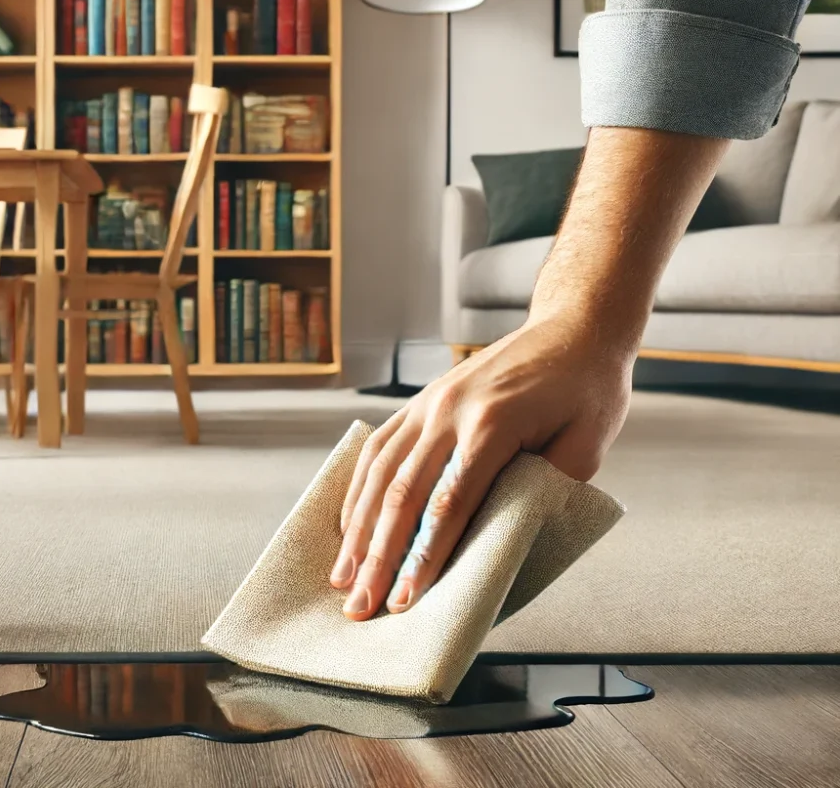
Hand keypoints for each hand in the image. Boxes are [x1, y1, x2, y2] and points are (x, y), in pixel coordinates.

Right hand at [329, 312, 632, 620]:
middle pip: (402, 494)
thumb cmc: (589, 388)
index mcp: (492, 423)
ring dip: (358, 529)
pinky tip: (349, 525)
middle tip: (360, 605)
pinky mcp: (422, 401)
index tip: (405, 601)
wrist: (574, 327)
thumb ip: (544, 491)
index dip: (424, 557)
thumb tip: (502, 542)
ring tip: (344, 576)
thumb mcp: (587, 445)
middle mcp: (449, 412)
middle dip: (378, 557)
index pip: (449, 504)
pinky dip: (359, 491)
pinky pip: (379, 449)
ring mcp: (429, 403)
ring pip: (380, 473)